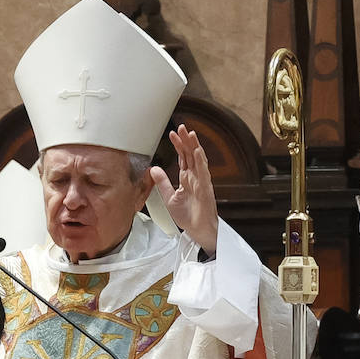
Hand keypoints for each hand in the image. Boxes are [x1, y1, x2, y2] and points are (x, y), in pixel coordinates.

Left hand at [151, 125, 217, 255]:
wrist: (198, 231)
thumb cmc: (188, 216)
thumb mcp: (169, 197)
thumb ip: (163, 182)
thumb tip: (154, 169)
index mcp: (187, 179)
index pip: (183, 157)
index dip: (178, 145)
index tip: (171, 134)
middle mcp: (195, 178)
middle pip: (191, 155)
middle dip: (186, 140)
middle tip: (180, 127)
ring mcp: (202, 182)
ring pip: (198, 160)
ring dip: (194, 146)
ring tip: (190, 133)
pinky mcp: (206, 189)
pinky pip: (203, 173)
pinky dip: (201, 161)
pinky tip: (197, 151)